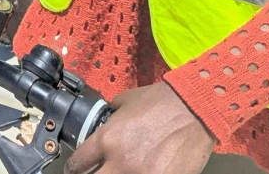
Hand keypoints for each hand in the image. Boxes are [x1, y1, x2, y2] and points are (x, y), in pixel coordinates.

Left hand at [65, 83, 214, 173]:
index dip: (74, 169)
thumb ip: (111, 117)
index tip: (75, 171)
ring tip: (116, 173)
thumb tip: (105, 122)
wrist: (194, 109)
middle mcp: (119, 162)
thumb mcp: (125, 102)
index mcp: (107, 140)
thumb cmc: (160, 102)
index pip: (77, 164)